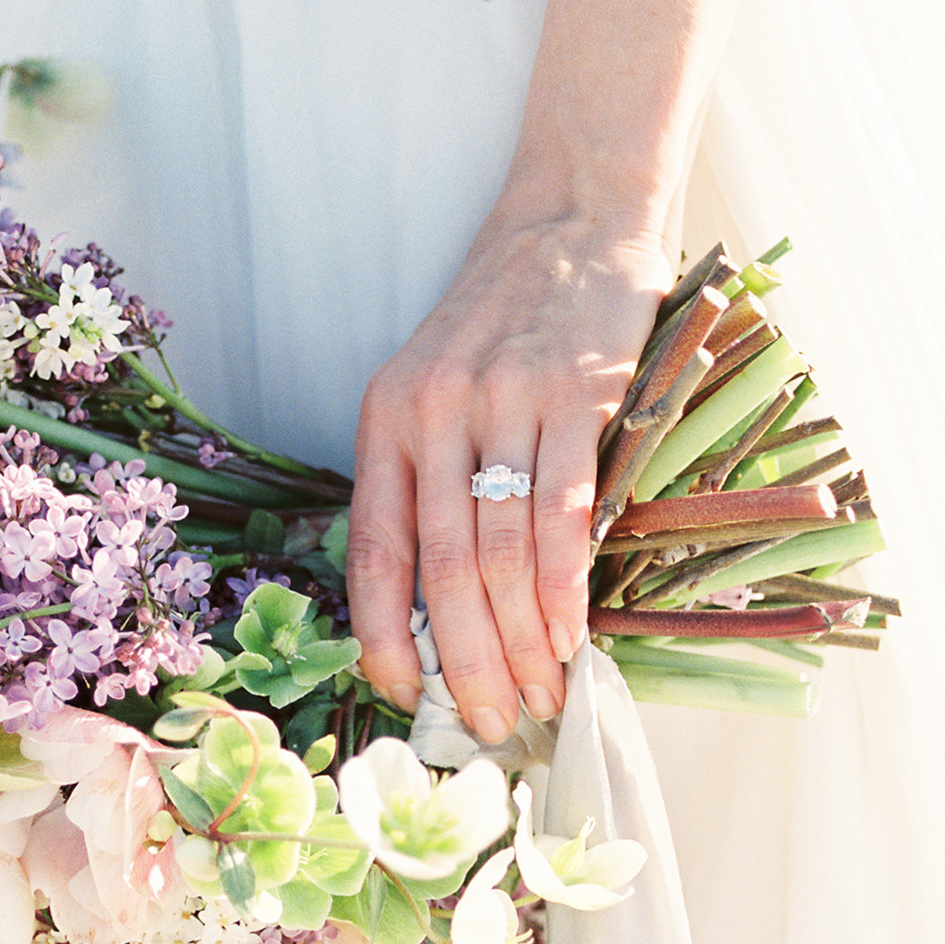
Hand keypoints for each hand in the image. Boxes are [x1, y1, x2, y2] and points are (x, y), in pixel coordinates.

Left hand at [346, 204, 671, 737]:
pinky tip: (570, 639)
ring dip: (520, 643)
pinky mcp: (571, 396)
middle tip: (490, 723)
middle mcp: (431, 413)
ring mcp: (501, 404)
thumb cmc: (504, 320)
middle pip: (441, 571)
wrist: (572, 220)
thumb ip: (427, 476)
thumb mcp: (434, 388)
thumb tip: (438, 604)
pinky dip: (564, 591)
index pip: (372, 552)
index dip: (383, 637)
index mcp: (385, 420)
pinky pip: (562, 517)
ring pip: (500, 556)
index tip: (404, 697)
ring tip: (540, 695)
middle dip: (464, 664)